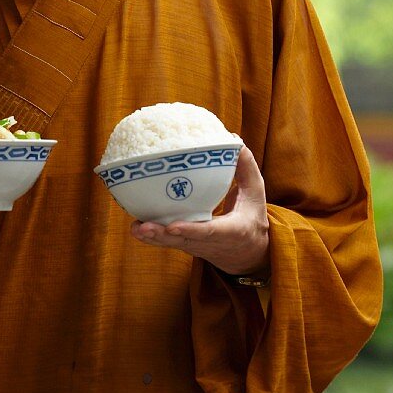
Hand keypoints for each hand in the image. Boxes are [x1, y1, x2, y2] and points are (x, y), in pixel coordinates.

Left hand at [130, 144, 269, 275]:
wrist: (248, 253)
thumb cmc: (252, 216)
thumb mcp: (256, 193)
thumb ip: (246, 167)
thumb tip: (232, 139)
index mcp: (232, 231)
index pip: (211, 232)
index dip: (191, 230)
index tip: (174, 225)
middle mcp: (211, 243)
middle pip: (184, 241)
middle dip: (163, 236)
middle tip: (144, 227)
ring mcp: (196, 246)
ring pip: (173, 244)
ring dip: (153, 238)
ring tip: (136, 228)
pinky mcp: (186, 245)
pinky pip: (168, 242)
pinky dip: (152, 237)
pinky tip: (136, 226)